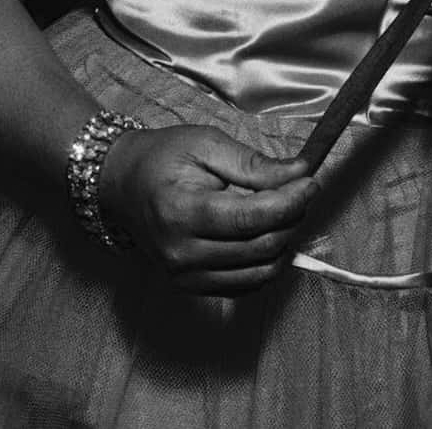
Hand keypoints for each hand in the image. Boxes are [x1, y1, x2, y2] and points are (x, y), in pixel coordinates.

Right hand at [97, 124, 316, 294]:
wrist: (121, 184)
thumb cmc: (162, 157)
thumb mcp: (206, 144)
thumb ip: (253, 163)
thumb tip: (299, 174)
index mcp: (181, 212)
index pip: (249, 219)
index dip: (289, 203)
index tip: (310, 182)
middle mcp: (182, 253)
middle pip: (259, 247)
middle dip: (291, 217)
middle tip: (298, 189)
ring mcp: (185, 276)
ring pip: (259, 271)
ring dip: (282, 241)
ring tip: (281, 210)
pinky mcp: (191, 287)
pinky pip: (245, 285)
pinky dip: (265, 262)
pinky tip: (266, 234)